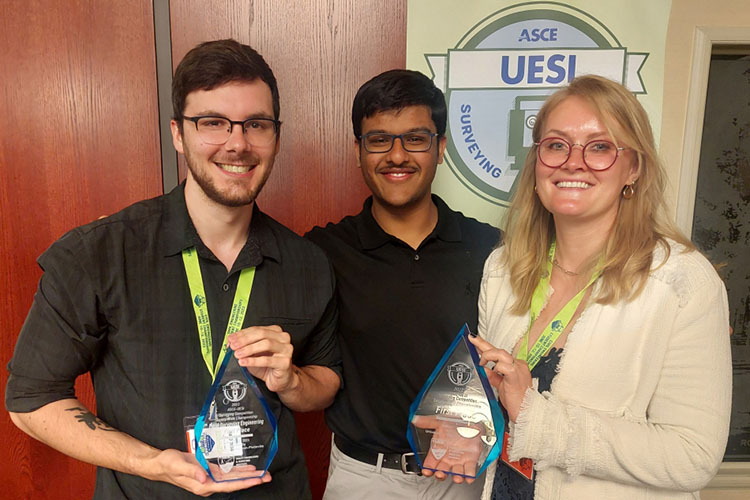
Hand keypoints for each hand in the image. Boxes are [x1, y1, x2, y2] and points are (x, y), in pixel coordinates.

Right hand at [147, 449, 270, 495]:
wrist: (161, 464)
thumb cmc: (168, 464)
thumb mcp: (178, 465)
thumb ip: (191, 471)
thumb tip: (204, 477)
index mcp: (203, 485)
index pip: (228, 485)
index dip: (243, 483)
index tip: (257, 480)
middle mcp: (209, 483)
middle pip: (234, 483)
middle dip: (251, 480)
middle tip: (267, 476)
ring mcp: (210, 478)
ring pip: (233, 478)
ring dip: (247, 476)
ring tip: (262, 473)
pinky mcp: (210, 471)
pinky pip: (228, 473)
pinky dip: (239, 470)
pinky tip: (248, 468)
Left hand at [227, 325, 296, 393]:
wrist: (280, 380)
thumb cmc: (268, 366)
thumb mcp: (254, 353)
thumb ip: (244, 346)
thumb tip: (231, 341)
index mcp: (275, 332)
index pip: (256, 329)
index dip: (242, 334)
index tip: (231, 339)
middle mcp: (283, 338)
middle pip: (262, 334)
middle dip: (245, 340)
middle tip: (234, 346)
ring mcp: (286, 349)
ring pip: (266, 344)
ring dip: (249, 349)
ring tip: (238, 354)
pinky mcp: (285, 362)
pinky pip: (267, 360)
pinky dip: (253, 361)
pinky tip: (244, 362)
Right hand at [411, 415, 483, 482]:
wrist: (470, 420)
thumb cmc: (455, 423)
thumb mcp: (440, 421)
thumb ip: (427, 422)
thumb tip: (415, 420)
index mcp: (438, 450)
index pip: (430, 463)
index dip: (427, 468)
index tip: (426, 471)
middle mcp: (447, 458)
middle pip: (442, 470)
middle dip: (440, 474)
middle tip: (439, 474)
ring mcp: (459, 460)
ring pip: (456, 472)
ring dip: (456, 477)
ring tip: (456, 478)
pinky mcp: (471, 460)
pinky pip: (469, 470)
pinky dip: (469, 475)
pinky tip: (469, 477)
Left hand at [468, 336, 531, 422]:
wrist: (527, 411)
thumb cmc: (517, 400)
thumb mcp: (501, 386)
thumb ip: (492, 376)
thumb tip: (482, 369)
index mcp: (514, 366)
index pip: (498, 352)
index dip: (485, 345)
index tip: (475, 340)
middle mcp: (517, 364)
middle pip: (498, 350)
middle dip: (482, 344)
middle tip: (472, 340)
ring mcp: (518, 368)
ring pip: (501, 353)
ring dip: (488, 356)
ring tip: (481, 363)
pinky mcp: (516, 375)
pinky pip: (504, 366)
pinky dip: (496, 367)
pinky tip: (493, 371)